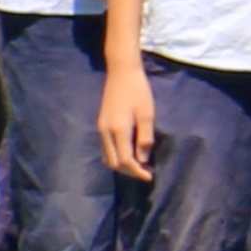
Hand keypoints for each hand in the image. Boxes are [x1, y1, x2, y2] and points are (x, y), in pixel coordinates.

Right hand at [96, 61, 156, 180]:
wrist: (121, 73)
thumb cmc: (138, 91)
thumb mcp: (147, 114)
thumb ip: (145, 138)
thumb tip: (143, 159)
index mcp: (118, 130)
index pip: (125, 160)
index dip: (137, 172)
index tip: (150, 176)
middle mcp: (105, 133)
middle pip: (113, 163)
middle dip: (129, 171)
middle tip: (145, 172)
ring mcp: (101, 129)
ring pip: (107, 157)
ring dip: (121, 165)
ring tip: (138, 165)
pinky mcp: (101, 126)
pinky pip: (106, 149)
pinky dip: (116, 156)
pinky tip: (128, 152)